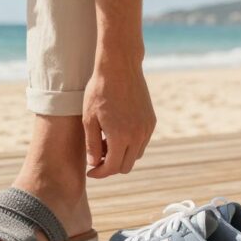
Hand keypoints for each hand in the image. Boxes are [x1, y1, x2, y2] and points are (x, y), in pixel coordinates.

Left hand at [82, 52, 155, 177]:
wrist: (120, 67)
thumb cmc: (99, 91)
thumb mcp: (89, 119)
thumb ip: (92, 144)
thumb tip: (94, 163)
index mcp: (120, 136)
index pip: (112, 167)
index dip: (99, 173)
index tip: (90, 172)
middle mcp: (138, 135)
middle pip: (125, 166)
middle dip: (110, 166)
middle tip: (96, 156)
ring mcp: (147, 128)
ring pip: (135, 155)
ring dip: (120, 155)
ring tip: (105, 141)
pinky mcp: (151, 121)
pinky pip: (142, 142)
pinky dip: (129, 144)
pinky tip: (116, 132)